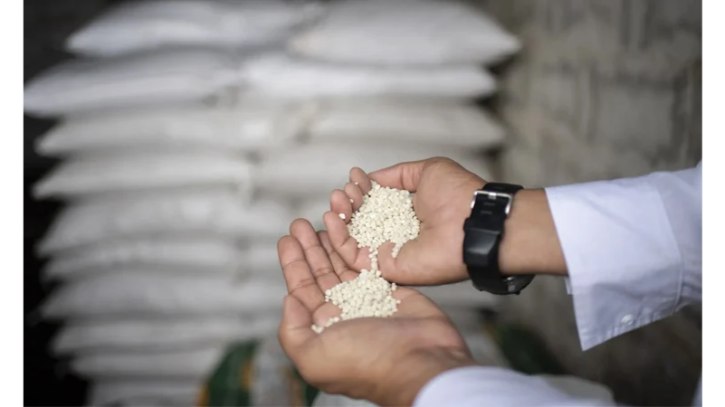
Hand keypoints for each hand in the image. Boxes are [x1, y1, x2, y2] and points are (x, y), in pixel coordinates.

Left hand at [277, 219, 474, 405]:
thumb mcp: (314, 357)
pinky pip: (367, 263)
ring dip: (329, 243)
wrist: (420, 360)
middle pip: (320, 274)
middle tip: (300, 223)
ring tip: (319, 221)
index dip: (293, 264)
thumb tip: (289, 300)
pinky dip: (356, 246)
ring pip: (342, 265)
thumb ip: (292, 331)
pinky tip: (348, 230)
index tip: (286, 239)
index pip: (301, 291)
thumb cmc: (368, 362)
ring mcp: (366, 300)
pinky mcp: (389, 289)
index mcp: (322, 330)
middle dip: (308, 248)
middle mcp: (342, 314)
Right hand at [323, 157, 484, 284]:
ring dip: (338, 218)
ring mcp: (389, 252)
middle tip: (342, 191)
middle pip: (359, 221)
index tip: (354, 177)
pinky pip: (352, 257)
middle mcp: (396, 233)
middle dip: (346, 203)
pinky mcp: (384, 268)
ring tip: (335, 201)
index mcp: (407, 212)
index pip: (374, 203)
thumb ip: (397, 175)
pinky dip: (337, 238)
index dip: (360, 190)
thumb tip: (372, 178)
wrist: (472, 222)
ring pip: (351, 238)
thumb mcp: (427, 171)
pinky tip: (332, 218)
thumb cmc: (458, 195)